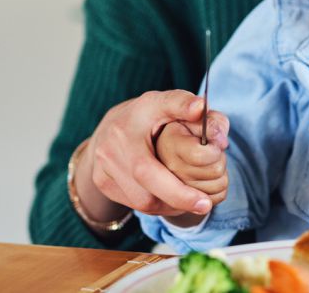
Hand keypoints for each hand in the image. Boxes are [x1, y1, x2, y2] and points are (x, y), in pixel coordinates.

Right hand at [85, 90, 229, 217]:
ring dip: (170, 205)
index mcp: (126, 131)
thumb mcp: (161, 102)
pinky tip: (172, 197)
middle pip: (144, 195)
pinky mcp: (102, 184)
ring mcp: (103, 171)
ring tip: (192, 197)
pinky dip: (158, 204)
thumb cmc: (145, 115)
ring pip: (142, 203)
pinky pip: (135, 204)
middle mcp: (110, 153)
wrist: (109, 126)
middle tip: (206, 205)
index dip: (176, 190)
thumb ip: (182, 103)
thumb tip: (201, 107)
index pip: (148, 168)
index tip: (205, 203)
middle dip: (179, 201)